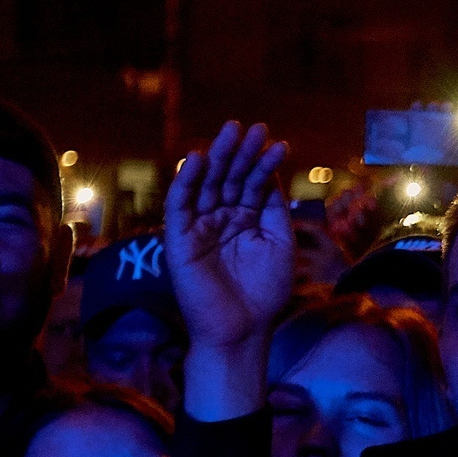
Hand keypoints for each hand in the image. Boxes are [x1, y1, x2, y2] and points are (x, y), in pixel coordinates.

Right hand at [164, 121, 293, 352]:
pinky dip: (186, 181)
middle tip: (254, 127)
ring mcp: (199, 227)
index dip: (264, 164)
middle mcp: (220, 218)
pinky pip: (179, 205)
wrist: (242, 329)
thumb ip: (273, 210)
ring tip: (233, 132)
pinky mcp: (178, 239)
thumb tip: (271, 175)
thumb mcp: (278, 243)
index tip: (279, 144)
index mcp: (244, 220)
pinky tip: (197, 159)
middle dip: (241, 152)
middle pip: (229, 177)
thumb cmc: (264, 291)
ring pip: (206, 184)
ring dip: (218, 157)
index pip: (253, 184)